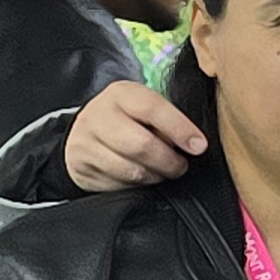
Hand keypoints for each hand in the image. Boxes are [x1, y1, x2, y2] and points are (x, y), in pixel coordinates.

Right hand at [64, 79, 207, 191]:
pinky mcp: (81, 165)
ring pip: (131, 170)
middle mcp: (98, 115)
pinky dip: (136, 185)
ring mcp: (85, 141)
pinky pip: (118, 184)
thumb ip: (168, 121)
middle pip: (141, 145)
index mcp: (121, 94)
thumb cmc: (129, 121)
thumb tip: (193, 143)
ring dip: (155, 175)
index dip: (179, 129)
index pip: (152, 108)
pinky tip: (139, 176)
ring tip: (161, 170)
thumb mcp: (146, 110)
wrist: (86, 135)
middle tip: (180, 165)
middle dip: (169, 161)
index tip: (199, 146)